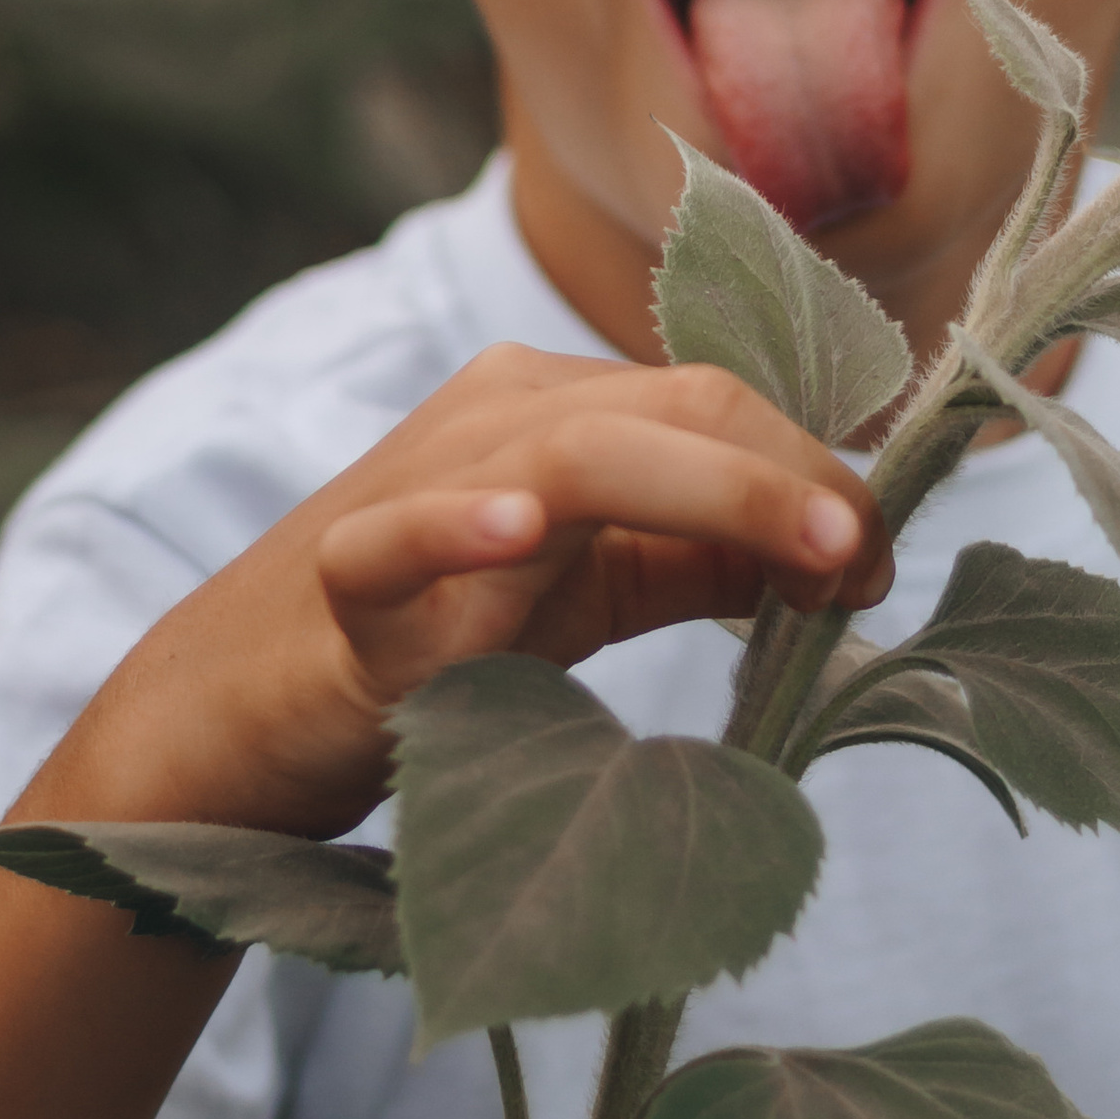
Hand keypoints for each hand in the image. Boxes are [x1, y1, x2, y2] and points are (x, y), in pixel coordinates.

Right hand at [41, 345, 888, 845]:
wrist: (238, 714)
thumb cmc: (428, 643)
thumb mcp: (589, 592)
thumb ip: (699, 563)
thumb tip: (842, 555)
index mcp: (562, 407)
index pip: (720, 403)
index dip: (816, 470)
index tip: (881, 559)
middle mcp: (499, 416)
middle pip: (678, 406)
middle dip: (796, 476)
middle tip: (874, 561)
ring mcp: (416, 484)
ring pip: (579, 451)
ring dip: (713, 490)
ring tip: (811, 544)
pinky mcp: (343, 577)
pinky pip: (401, 535)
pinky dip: (462, 525)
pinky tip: (521, 532)